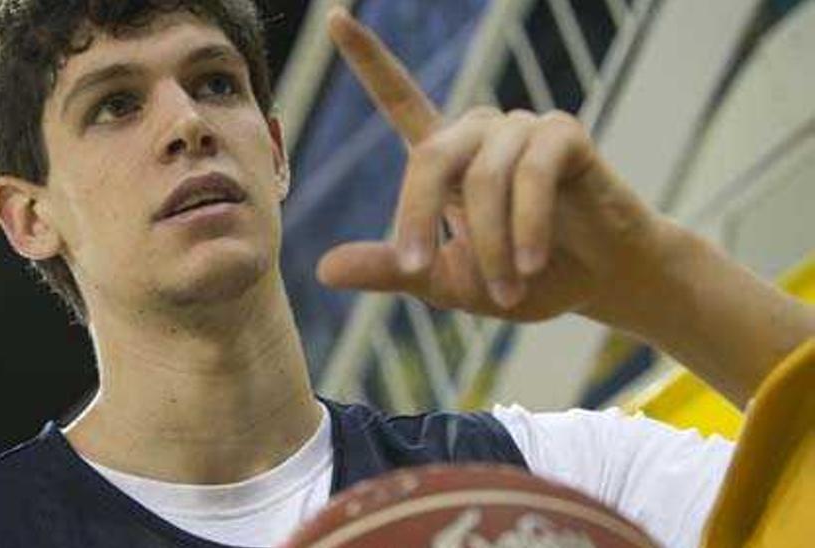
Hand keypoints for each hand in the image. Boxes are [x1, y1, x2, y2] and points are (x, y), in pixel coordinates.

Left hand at [315, 7, 668, 323]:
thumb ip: (390, 272)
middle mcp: (479, 132)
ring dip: (490, 242)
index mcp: (444, 157)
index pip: (400, 98)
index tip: (335, 19)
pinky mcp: (565, 135)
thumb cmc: (517, 279)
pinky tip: (531, 264)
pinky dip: (527, 225)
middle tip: (418, 269)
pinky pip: (532, 174)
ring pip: (484, 178)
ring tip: (506, 291)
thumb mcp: (445, 282)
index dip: (369, 59)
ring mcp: (522, 127)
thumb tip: (323, 270)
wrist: (596, 286)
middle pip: (429, 158)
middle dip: (419, 218)